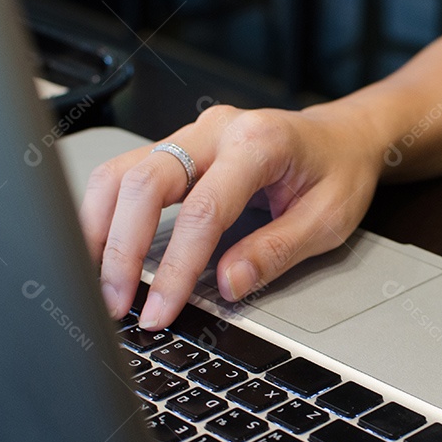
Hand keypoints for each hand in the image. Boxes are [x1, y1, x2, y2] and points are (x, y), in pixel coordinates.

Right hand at [79, 103, 382, 329]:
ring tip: (98, 281)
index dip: (177, 267)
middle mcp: (217, 130)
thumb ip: (275, 252)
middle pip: (144, 181)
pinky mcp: (178, 147)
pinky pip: (126, 172)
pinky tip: (101, 248)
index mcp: (259, 143)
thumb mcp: (328, 219)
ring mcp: (192, 135)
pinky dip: (106, 212)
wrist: (343, 135)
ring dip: (100, 228)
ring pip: (121, 171)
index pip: (202, 210)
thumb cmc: (339, 171)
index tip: (160, 310)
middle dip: (122, 248)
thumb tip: (227, 285)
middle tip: (116, 302)